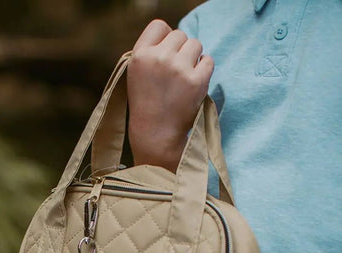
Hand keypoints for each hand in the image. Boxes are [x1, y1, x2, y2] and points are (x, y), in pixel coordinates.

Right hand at [127, 19, 213, 171]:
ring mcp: (178, 69)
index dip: (164, 38)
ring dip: (193, 58)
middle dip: (180, 51)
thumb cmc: (146, 104)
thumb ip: (151, 52)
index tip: (164, 55)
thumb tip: (175, 36)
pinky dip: (204, 70)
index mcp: (139, 55)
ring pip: (196, 44)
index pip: (159, 26)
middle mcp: (158, 58)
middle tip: (174, 74)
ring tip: (183, 78)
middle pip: (179, 34)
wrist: (155, 134)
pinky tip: (193, 84)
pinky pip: (208, 60)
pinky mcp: (196, 81)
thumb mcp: (136, 74)